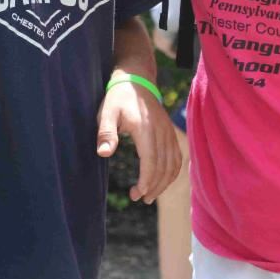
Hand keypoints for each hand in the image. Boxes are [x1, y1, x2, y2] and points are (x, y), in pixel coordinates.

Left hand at [96, 78, 180, 202]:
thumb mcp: (106, 112)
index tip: (138, 194)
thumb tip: (103, 154)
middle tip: (140, 198)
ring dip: (164, 182)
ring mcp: (168, 132)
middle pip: (164, 166)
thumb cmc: (118, 98)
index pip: (151, 160)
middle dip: (154, 186)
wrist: (137, 80)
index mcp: (145, 128)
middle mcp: (161, 131)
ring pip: (173, 164)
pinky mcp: (170, 132)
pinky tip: (162, 181)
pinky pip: (177, 157)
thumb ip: (106, 132)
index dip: (147, 180)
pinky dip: (172, 172)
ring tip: (149, 195)